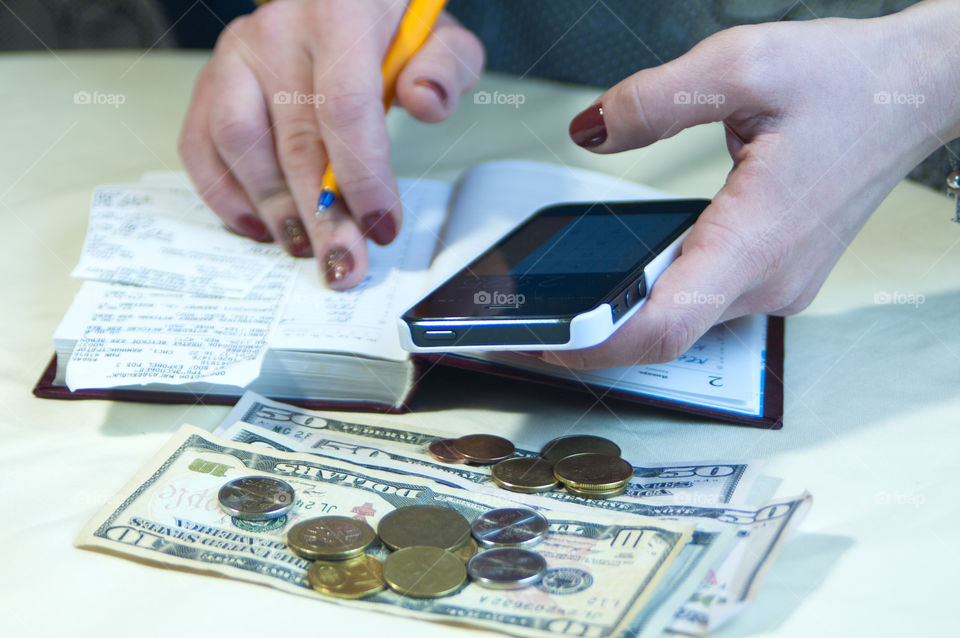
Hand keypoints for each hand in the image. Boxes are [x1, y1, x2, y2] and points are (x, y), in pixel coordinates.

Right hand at [178, 0, 483, 287]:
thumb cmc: (389, 23)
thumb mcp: (438, 34)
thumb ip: (445, 67)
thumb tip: (425, 102)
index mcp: (339, 13)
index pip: (344, 105)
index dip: (362, 177)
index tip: (381, 227)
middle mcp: (277, 31)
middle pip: (294, 139)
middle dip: (320, 216)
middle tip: (343, 264)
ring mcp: (235, 54)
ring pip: (238, 143)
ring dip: (271, 208)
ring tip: (304, 247)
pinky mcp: (212, 79)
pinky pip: (200, 143)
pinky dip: (224, 193)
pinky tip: (258, 225)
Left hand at [549, 0, 959, 368]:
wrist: (915, 92)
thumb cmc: (847, 82)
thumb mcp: (741, 65)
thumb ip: (654, 101)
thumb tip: (591, 129)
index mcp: (757, 239)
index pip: (662, 324)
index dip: (593, 343)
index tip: (539, 343)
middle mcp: (770, 279)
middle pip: (664, 335)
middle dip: (591, 337)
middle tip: (527, 326)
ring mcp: (778, 284)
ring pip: (684, 323)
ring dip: (623, 321)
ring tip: (562, 308)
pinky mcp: (777, 275)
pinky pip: (705, 303)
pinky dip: (657, 301)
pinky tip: (623, 284)